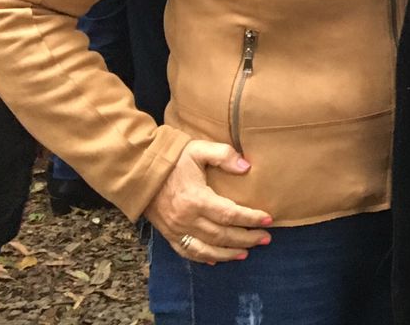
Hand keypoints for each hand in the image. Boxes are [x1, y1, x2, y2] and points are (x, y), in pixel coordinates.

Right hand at [144, 140, 272, 264]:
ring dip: (227, 253)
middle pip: (221, 235)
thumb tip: (246, 167)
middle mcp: (186, 219)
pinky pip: (187, 252)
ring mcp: (176, 230)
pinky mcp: (168, 234)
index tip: (269, 219)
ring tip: (246, 252)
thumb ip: (224, 155)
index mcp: (196, 199)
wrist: (141, 171)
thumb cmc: (174, 159)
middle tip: (266, 238)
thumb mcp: (199, 149)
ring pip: (205, 248)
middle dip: (246, 238)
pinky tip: (216, 259)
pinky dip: (203, 258)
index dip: (250, 218)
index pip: (229, 214)